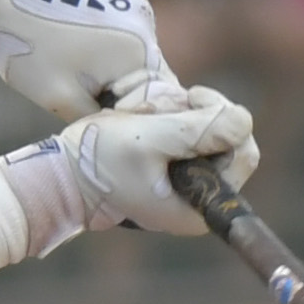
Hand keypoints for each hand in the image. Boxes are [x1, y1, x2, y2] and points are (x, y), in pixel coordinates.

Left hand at [0, 0, 175, 117]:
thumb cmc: (28, 44)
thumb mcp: (58, 97)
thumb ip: (95, 119)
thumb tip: (112, 128)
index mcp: (140, 52)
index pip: (153, 100)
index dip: (124, 117)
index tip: (94, 120)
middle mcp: (145, 23)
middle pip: (141, 74)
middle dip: (114, 91)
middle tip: (77, 97)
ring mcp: (128, 1)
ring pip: (125, 52)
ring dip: (105, 66)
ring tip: (66, 65)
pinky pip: (113, 28)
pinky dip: (97, 42)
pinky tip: (64, 41)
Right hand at [49, 82, 259, 235]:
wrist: (58, 173)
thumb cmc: (98, 159)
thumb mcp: (149, 138)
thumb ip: (200, 130)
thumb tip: (245, 121)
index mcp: (198, 206)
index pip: (244, 153)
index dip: (224, 119)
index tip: (192, 98)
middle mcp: (197, 199)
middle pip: (228, 139)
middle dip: (198, 112)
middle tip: (164, 102)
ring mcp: (183, 184)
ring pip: (207, 130)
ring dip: (178, 109)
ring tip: (140, 111)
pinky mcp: (170, 168)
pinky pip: (186, 131)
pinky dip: (167, 115)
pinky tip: (138, 114)